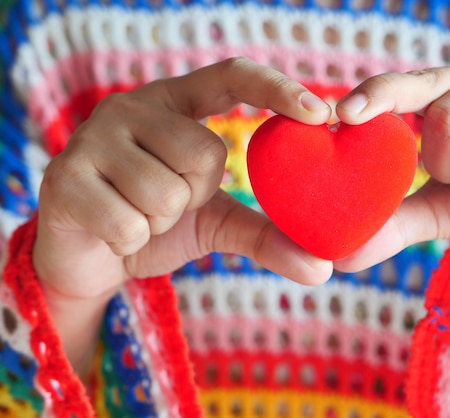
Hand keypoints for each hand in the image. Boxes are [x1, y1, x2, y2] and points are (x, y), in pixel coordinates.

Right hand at [34, 57, 333, 300]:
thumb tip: (322, 270)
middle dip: (195, 196)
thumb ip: (265, 235)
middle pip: (204, 154)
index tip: (320, 113)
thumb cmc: (155, 224)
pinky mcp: (65, 176)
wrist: (88, 256)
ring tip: (136, 212)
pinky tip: (110, 229)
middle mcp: (132, 106)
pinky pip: (129, 223)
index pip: (231, 75)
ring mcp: (92, 136)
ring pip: (166, 193)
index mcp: (175, 103)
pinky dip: (130, 240)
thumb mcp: (215, 221)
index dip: (276, 89)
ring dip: (160, 221)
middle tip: (167, 201)